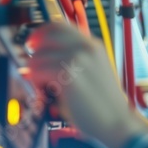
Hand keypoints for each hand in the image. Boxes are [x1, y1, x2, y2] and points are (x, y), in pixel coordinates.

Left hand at [25, 23, 147, 147]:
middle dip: (33, 46)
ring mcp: (78, 60)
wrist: (118, 121)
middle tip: (30, 60)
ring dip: (34, 69)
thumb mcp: (94, 72)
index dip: (42, 32)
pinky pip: (38, 70)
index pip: (61, 26)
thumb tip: (46, 56)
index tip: (34, 42)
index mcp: (94, 46)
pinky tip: (41, 87)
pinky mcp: (69, 75)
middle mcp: (86, 48)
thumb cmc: (106, 104)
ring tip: (40, 83)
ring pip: (39, 55)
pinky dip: (34, 79)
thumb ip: (75, 61)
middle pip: (47, 35)